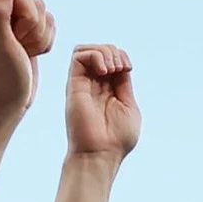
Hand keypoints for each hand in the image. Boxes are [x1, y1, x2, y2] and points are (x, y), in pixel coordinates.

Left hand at [0, 0, 52, 118]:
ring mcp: (16, 24)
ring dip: (42, 37)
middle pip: (36, 3)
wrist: (10, 99)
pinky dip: (47, 43)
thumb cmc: (3, 75)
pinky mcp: (29, 34)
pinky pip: (51, 27)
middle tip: (21, 47)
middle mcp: (0, 14)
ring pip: (46, 15)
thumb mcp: (1, 44)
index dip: (26, 17)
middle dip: (35, 29)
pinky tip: (33, 54)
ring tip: (27, 52)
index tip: (15, 39)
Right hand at [63, 43, 139, 158]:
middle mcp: (94, 83)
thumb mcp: (129, 106)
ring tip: (111, 69)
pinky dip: (95, 55)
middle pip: (101, 50)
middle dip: (115, 52)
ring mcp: (83, 82)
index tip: (128, 70)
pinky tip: (104, 71)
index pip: (113, 58)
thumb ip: (124, 85)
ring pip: (87, 49)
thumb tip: (121, 66)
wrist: (100, 152)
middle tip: (120, 69)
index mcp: (109, 89)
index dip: (122, 57)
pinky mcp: (73, 83)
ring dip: (104, 52)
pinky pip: (78, 55)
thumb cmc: (117, 138)